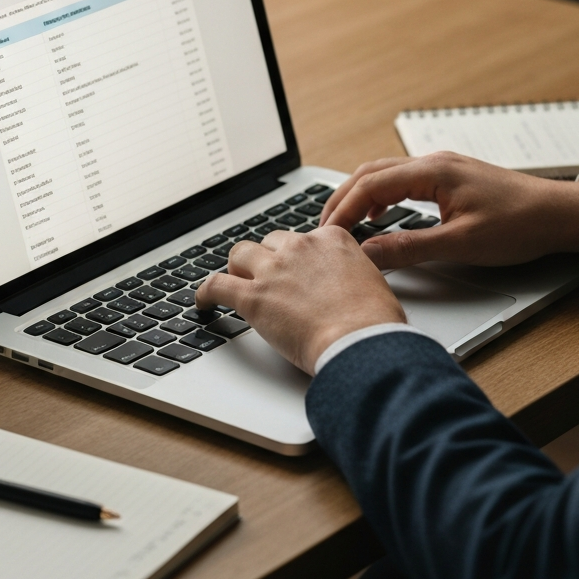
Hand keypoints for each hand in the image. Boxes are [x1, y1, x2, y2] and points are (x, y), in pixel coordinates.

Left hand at [195, 227, 405, 374]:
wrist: (362, 341)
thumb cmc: (374, 322)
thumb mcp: (373, 282)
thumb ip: (353, 274)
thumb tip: (347, 288)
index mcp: (332, 240)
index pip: (304, 237)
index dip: (297, 255)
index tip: (295, 268)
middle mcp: (301, 247)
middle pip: (270, 242)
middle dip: (266, 258)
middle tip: (266, 277)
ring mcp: (274, 270)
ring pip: (240, 254)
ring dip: (237, 268)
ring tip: (235, 282)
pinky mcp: (253, 297)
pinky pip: (217, 285)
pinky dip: (206, 293)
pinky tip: (203, 302)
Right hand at [320, 152, 578, 270]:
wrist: (559, 214)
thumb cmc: (520, 224)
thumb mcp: (462, 244)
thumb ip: (411, 248)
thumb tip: (369, 254)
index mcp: (433, 172)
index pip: (370, 185)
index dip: (342, 211)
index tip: (326, 236)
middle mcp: (434, 163)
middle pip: (370, 174)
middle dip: (342, 200)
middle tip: (323, 231)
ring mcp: (442, 168)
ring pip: (384, 175)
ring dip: (360, 197)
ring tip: (344, 226)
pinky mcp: (450, 179)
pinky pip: (402, 181)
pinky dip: (381, 197)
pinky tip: (379, 217)